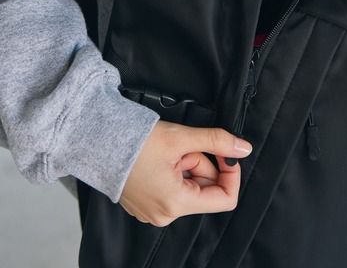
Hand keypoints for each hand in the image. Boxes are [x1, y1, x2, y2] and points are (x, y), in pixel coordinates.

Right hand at [119, 121, 251, 226]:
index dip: (231, 173)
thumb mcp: (183, 137)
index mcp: (176, 204)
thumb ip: (218, 141)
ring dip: (187, 163)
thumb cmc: (134, 141)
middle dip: (201, 162)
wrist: (98, 140)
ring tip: (168, 150)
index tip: (223, 152)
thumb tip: (243, 148)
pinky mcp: (146, 202)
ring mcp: (154, 210)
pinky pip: (174, 187)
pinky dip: (174, 169)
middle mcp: (165, 214)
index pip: (225, 199)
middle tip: (184, 146)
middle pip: (205, 188)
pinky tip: (159, 158)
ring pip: (190, 185)